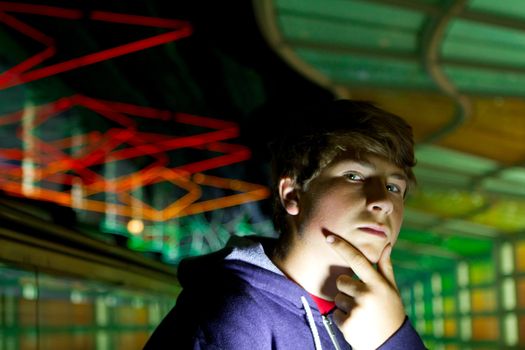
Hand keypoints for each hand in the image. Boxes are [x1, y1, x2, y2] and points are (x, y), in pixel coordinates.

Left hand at [326, 235, 405, 349]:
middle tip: (362, 301)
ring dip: (345, 305)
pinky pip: (335, 313)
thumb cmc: (391, 313)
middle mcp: (367, 294)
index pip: (357, 259)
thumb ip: (385, 267)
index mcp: (378, 284)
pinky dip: (343, 319)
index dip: (342, 246)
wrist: (391, 345)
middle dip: (347, 289)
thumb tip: (386, 245)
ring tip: (361, 314)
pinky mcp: (347, 323)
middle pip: (341, 280)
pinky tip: (356, 324)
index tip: (328, 237)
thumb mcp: (391, 290)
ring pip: (337, 297)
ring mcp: (356, 309)